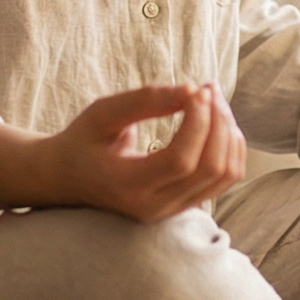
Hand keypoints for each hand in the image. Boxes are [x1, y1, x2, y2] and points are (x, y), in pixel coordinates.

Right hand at [43, 82, 246, 221]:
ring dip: (229, 133)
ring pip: (224, 176)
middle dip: (218, 122)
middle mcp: (154, 206)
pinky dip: (230, 147)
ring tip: (213, 101)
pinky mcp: (184, 205)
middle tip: (208, 88)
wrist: (70, 178)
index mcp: (128, 186)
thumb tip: (191, 90)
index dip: (198, 122)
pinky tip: (217, 121)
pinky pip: (223, 179)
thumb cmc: (84, 141)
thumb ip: (144, 101)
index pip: (180, 161)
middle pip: (210, 168)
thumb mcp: (102, 113)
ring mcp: (172, 210)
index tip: (196, 89)